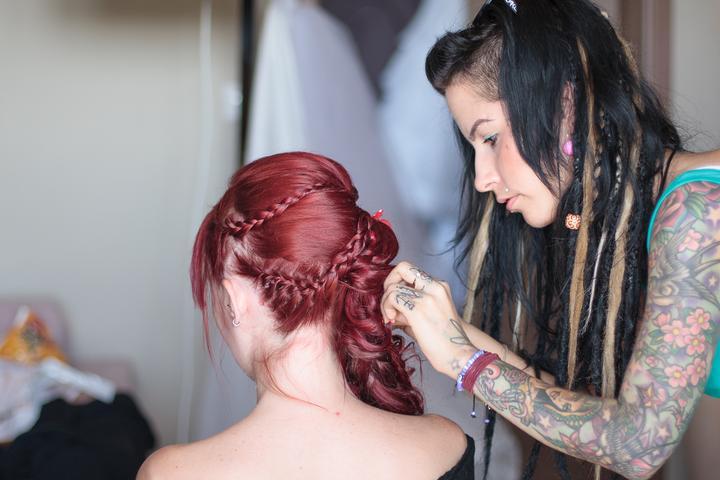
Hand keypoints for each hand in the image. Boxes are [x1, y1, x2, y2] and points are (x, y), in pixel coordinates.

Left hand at [381, 261, 475, 377]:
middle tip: (388, 303)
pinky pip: (392, 298)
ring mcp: (427, 297)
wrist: (458, 354)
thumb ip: (410, 308)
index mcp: (439, 287)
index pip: (411, 271)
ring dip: (386, 303)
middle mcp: (435, 287)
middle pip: (403, 267)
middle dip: (389, 282)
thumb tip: (389, 311)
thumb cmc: (444, 341)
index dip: (398, 281)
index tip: (395, 299)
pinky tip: (391, 321)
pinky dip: (386, 308)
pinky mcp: (418, 310)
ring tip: (391, 319)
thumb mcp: (428, 316)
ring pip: (393, 287)